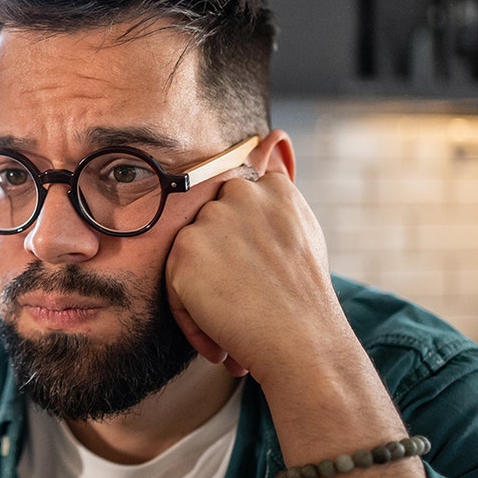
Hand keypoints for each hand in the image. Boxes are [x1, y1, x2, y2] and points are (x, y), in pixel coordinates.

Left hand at [165, 171, 354, 385]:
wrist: (303, 343)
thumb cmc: (305, 299)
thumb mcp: (301, 231)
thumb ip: (278, 189)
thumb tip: (275, 134)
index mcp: (274, 189)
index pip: (234, 205)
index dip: (238, 248)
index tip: (255, 276)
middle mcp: (241, 194)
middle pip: (206, 230)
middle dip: (219, 272)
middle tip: (246, 305)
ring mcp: (212, 219)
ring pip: (187, 260)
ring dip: (203, 297)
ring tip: (237, 324)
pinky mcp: (186, 249)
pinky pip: (172, 287)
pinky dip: (190, 318)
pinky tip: (221, 338)